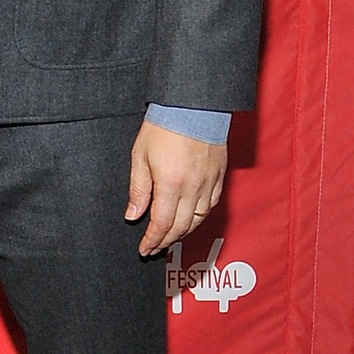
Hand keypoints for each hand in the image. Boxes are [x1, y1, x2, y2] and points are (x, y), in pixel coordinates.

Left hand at [125, 119, 226, 256]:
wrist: (193, 105)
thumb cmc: (163, 126)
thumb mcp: (140, 156)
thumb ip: (138, 189)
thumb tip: (133, 216)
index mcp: (171, 185)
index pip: (162, 224)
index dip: (152, 240)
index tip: (144, 249)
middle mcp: (193, 188)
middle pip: (181, 227)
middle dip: (166, 241)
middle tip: (154, 248)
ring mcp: (209, 183)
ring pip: (198, 219)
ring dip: (183, 232)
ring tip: (170, 237)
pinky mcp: (220, 176)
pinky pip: (211, 205)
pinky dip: (199, 217)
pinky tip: (190, 218)